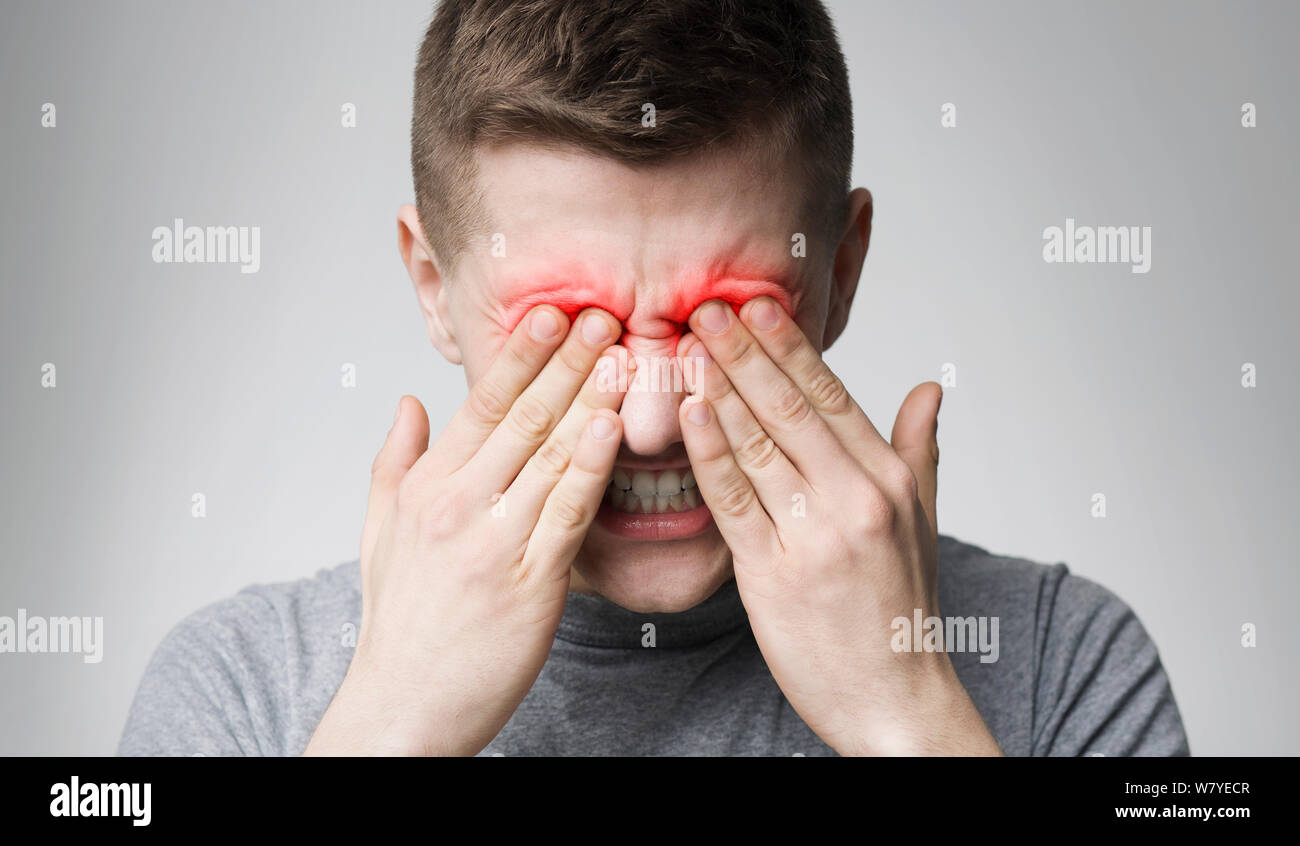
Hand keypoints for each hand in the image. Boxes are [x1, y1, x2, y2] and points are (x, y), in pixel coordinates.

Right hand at [305, 306, 627, 755]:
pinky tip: (614, 428)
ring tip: (625, 354)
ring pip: (552, 455)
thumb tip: (409, 401)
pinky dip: (593, 467)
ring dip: (591, 400)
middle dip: (569, 363)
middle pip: (523, 417)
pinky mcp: (531, 582)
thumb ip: (394, 461)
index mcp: (426, 486)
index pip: (480, 404)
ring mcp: (495, 541)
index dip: (523, 356)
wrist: (405, 704)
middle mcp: (458, 504)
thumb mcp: (379, 532)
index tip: (554, 316)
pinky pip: (569, 512)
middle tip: (605, 316)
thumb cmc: (401, 621)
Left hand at [677, 296, 999, 755]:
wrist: (896, 699)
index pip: (832, 395)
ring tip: (689, 341)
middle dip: (746, 350)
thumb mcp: (923, 524)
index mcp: (891, 480)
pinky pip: (734, 499)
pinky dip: (709, 451)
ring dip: (719, 386)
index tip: (758, 304)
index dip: (790, 346)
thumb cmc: (901, 611)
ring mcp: (816, 535)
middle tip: (709, 305)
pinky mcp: (775, 573)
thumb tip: (931, 387)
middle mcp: (858, 499)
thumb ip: (919, 450)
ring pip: (758, 443)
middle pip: (791, 407)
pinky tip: (689, 411)